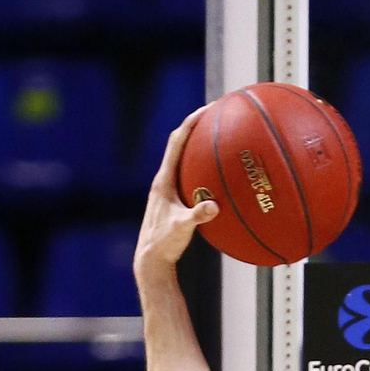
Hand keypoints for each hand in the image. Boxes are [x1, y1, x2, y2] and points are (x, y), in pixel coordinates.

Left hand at [134, 108, 217, 278]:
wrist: (150, 261)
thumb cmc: (163, 244)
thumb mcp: (181, 229)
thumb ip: (197, 216)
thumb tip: (214, 206)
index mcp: (163, 180)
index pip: (176, 142)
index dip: (190, 123)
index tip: (207, 109)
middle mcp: (164, 181)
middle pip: (181, 145)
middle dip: (197, 128)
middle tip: (215, 116)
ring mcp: (167, 191)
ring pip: (184, 161)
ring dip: (198, 148)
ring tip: (218, 139)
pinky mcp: (172, 201)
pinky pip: (190, 178)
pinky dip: (202, 171)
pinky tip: (218, 177)